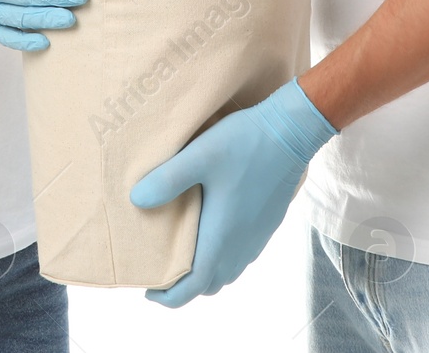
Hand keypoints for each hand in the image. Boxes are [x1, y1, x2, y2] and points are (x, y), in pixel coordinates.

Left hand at [130, 76, 336, 305]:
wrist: (291, 131)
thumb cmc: (244, 143)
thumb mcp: (199, 156)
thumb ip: (167, 180)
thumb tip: (137, 201)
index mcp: (221, 237)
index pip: (192, 287)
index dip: (168, 296)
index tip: (147, 289)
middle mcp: (240, 245)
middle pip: (209, 284)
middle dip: (184, 286)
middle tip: (162, 266)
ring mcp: (257, 237)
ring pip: (227, 272)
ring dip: (205, 271)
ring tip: (184, 250)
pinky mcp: (267, 224)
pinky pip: (241, 256)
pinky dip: (222, 257)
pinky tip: (213, 229)